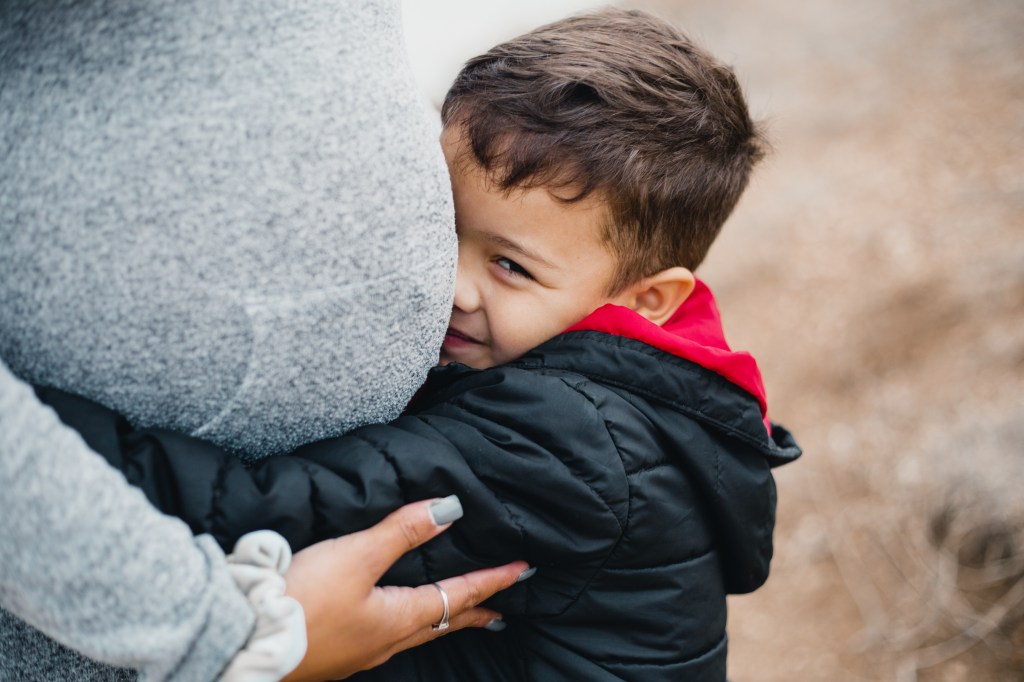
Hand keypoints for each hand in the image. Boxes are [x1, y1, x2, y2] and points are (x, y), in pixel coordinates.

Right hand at [281, 497, 529, 680]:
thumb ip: (401, 532)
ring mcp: (358, 654)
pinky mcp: (333, 654)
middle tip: (500, 609)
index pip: (459, 596)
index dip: (492, 581)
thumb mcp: (354, 557)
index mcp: (397, 620)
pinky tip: (390, 623)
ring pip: (413, 634)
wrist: (240, 643)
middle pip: (441, 623)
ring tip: (455, 614)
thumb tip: (450, 509)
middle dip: (472, 612)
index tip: (523, 571)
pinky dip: (405, 626)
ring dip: (440, 620)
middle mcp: (384, 643)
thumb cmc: (300, 601)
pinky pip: (384, 639)